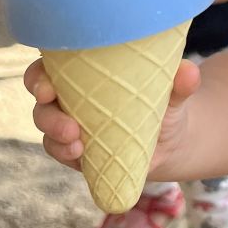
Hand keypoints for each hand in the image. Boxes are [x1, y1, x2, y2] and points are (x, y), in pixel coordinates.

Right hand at [24, 56, 200, 179]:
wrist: (173, 139)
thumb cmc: (165, 102)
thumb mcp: (174, 92)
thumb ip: (180, 83)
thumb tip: (189, 71)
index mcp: (82, 74)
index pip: (48, 69)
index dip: (38, 77)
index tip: (47, 87)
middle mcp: (70, 98)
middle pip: (42, 104)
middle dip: (48, 115)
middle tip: (70, 127)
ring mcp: (72, 126)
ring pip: (48, 131)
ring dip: (57, 140)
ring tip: (78, 148)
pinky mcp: (79, 152)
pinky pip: (63, 154)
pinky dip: (67, 157)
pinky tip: (81, 159)